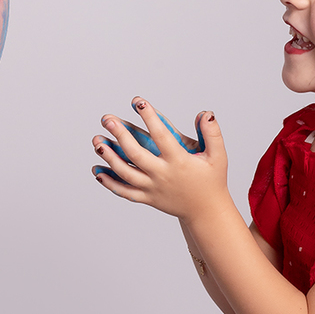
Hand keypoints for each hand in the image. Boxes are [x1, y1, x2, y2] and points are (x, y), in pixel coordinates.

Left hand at [92, 98, 230, 218]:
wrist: (206, 211)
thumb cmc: (212, 180)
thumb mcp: (218, 156)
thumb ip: (212, 133)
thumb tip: (205, 113)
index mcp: (179, 161)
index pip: (161, 135)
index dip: (149, 116)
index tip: (138, 101)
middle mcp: (163, 175)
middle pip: (136, 153)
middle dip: (120, 135)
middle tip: (107, 118)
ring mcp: (152, 188)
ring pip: (125, 173)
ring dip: (109, 157)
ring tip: (97, 141)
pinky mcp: (147, 198)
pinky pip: (124, 191)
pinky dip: (109, 182)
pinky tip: (97, 170)